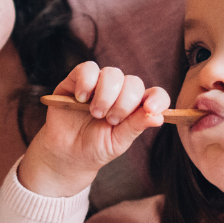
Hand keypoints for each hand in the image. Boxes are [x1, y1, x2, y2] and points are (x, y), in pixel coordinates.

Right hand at [20, 62, 169, 197]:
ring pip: (112, 73)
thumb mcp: (117, 142)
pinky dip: (86, 83)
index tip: (151, 109)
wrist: (65, 153)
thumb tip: (158, 117)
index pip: (154, 95)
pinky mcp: (76, 81)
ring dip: (105, 95)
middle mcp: (118, 92)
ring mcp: (98, 85)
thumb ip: (135, 127)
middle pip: (133, 82)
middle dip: (124, 103)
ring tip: (95, 113)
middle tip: (110, 120)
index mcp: (134, 108)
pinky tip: (81, 98)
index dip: (157, 98)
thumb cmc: (94, 148)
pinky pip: (87, 69)